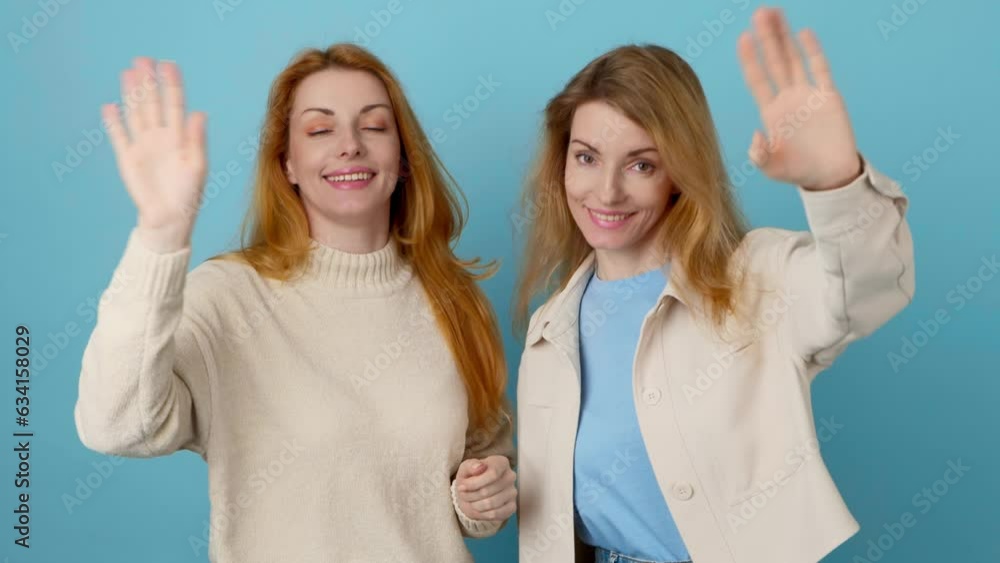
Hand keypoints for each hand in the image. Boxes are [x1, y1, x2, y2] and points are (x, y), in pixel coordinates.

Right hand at [102, 57, 207, 251]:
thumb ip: (197, 140)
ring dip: (131, 94)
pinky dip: (114, 122)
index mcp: (180, 137)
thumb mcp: (197, 166)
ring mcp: (143, 145)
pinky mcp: (127, 157)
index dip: (171, 85)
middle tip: (143, 60)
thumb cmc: (189, 194)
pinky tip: (110, 106)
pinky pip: (119, 135)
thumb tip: (200, 113)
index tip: (168, 65)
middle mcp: (161, 136)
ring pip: (136, 113)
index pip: (175, 104)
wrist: (169, 218)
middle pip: (152, 103)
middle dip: (148, 82)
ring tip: (128, 73)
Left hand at [454, 455, 516, 521]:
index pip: (492, 474)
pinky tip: (479, 509)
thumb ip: (471, 465)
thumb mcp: (465, 468)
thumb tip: (479, 467)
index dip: (474, 483)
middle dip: (471, 495)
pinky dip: (483, 514)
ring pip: (491, 503)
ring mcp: (512, 492)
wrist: (474, 492)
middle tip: (464, 495)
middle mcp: (510, 476)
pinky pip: (496, 514)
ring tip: (470, 501)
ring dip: (475, 505)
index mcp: (501, 462)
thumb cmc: (471, 477)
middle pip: (488, 490)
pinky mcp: (512, 506)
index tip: (462, 486)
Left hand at [737, 7, 861, 190]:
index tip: (742, 38)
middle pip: (774, 61)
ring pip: (794, 59)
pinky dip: (813, 51)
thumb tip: (756, 136)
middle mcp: (788, 99)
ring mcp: (808, 95)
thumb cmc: (799, 172)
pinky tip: (803, 34)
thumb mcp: (772, 168)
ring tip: (775, 14)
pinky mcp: (829, 97)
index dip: (750, 60)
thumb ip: (760, 155)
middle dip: (766, 38)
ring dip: (785, 37)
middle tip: (759, 13)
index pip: (757, 80)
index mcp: (771, 113)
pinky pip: (820, 69)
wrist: (830, 177)